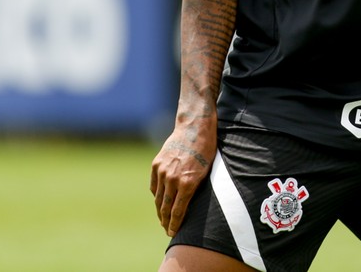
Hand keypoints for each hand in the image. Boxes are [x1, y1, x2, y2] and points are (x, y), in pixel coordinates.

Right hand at [149, 120, 217, 236]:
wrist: (194, 128)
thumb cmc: (206, 151)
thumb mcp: (207, 172)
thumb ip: (196, 189)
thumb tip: (189, 206)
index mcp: (187, 182)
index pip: (178, 211)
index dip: (175, 224)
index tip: (173, 233)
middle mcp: (172, 178)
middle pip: (165, 207)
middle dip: (166, 221)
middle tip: (167, 230)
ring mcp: (162, 171)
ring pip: (157, 198)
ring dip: (159, 210)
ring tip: (162, 219)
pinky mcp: (156, 164)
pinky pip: (154, 185)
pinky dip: (156, 194)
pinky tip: (159, 201)